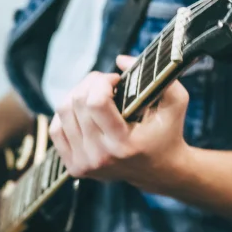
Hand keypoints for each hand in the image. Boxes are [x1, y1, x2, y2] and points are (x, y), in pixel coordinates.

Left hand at [49, 55, 188, 186]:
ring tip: (95, 94)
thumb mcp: (175, 102)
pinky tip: (82, 110)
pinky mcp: (73, 167)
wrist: (159, 171)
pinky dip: (66, 113)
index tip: (116, 80)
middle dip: (91, 83)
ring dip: (78, 94)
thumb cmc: (167, 133)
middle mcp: (100, 157)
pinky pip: (56, 129)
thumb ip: (156, 77)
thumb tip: (120, 60)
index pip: (96, 103)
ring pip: (63, 112)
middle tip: (106, 83)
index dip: (102, 81)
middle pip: (77, 103)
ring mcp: (84, 164)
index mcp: (123, 145)